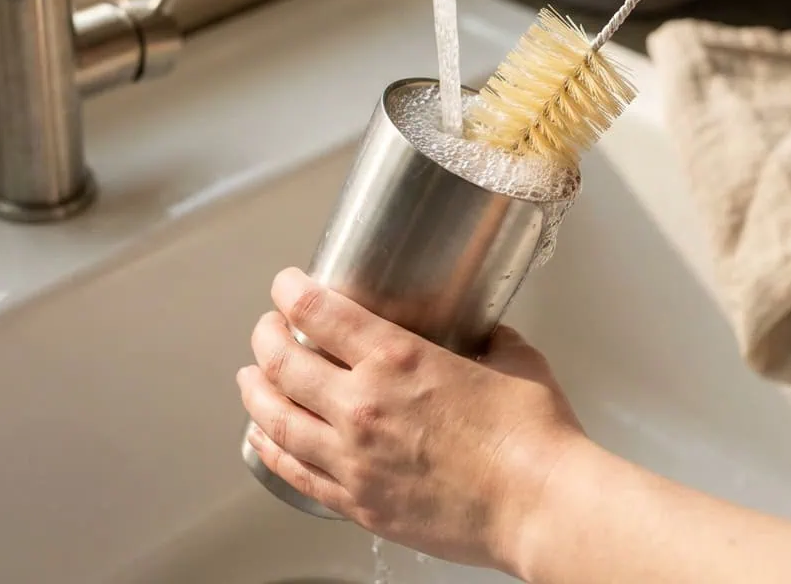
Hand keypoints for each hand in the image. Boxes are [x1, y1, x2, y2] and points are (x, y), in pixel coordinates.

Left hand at [237, 268, 585, 573]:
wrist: (539, 505)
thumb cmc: (533, 435)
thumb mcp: (512, 357)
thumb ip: (485, 339)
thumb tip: (480, 334)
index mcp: (398, 358)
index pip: (318, 312)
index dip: (290, 292)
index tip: (286, 285)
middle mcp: (363, 404)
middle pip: (282, 362)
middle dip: (266, 336)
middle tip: (267, 328)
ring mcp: (354, 458)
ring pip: (276, 418)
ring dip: (255, 391)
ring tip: (250, 377)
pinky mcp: (359, 502)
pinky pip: (294, 472)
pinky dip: (270, 448)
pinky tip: (262, 436)